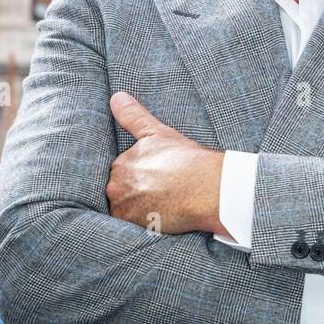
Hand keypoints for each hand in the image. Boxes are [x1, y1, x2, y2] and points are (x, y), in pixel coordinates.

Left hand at [107, 91, 222, 233]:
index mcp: (120, 162)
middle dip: (137, 191)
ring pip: (126, 209)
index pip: (123, 172)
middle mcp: (116, 185)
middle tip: (163, 190)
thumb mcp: (158, 133)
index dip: (141, 175)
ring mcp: (124, 207)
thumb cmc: (187, 159)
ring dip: (139, 208)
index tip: (158, 176)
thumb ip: (133, 116)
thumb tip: (116, 97)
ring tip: (163, 204)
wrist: (208, 188)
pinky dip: (144, 222)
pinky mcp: (134, 225)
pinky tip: (161, 216)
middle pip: (122, 191)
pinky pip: (133, 226)